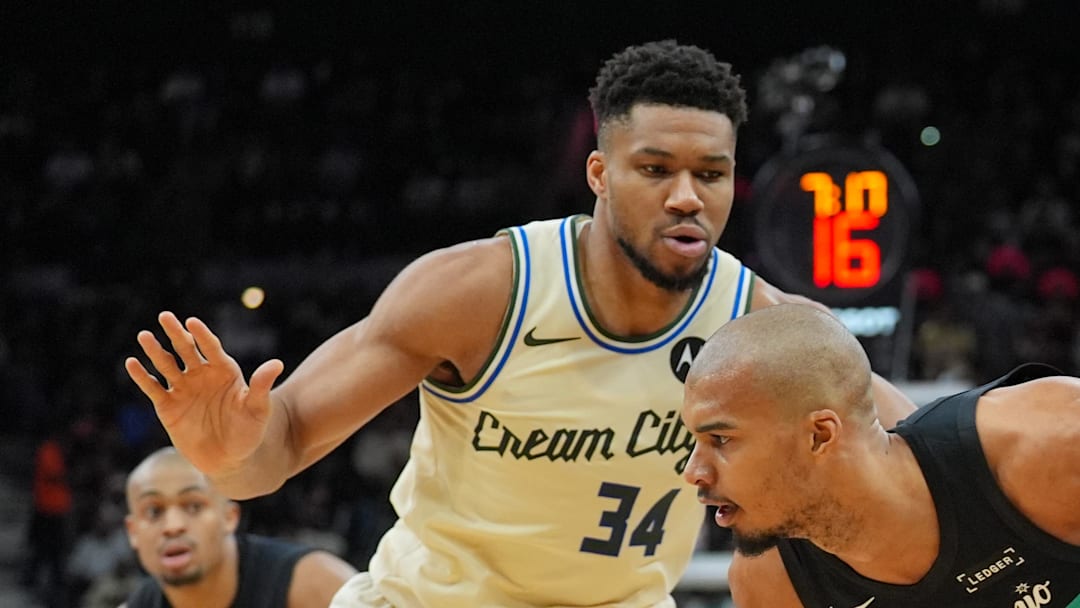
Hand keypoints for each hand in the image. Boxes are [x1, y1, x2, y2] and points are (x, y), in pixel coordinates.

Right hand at [125, 311, 283, 477]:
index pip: (211, 347)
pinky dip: (142, 376)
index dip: (202, 335)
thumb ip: (261, 386)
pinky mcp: (168, 407)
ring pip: (166, 365)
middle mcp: (202, 375)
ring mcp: (183, 389)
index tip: (192, 322)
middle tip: (165, 316)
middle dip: (175, 333)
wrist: (230, 459)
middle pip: (186, 349)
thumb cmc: (249, 432)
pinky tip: (132, 363)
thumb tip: (277, 364)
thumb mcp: (258, 409)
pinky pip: (153, 388)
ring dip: (155, 351)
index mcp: (224, 371)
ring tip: (145, 336)